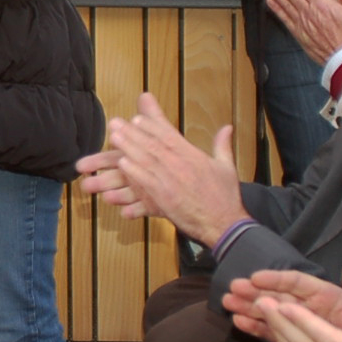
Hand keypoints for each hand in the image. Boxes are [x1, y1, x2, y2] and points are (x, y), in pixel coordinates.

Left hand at [74, 92, 245, 244]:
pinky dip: (133, 172)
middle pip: (152, 145)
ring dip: (128, 147)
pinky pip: (146, 182)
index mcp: (193, 156)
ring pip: (146, 160)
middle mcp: (180, 165)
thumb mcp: (227, 167)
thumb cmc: (226, 198)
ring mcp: (171, 181)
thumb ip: (222, 145)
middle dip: (132, 132)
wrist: (225, 224)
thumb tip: (227, 128)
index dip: (151, 125)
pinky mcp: (164, 198)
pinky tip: (122, 163)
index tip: (136, 118)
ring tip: (113, 137)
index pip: (169, 136)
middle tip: (115, 123)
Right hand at [224, 262, 341, 341]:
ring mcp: (300, 322)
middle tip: (233, 288)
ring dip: (249, 307)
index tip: (255, 277)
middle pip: (277, 295)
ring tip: (228, 304)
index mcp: (325, 295)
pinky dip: (256, 327)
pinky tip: (239, 322)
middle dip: (254, 291)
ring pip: (271, 312)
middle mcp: (309, 306)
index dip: (275, 278)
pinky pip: (272, 331)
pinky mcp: (295, 338)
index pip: (296, 282)